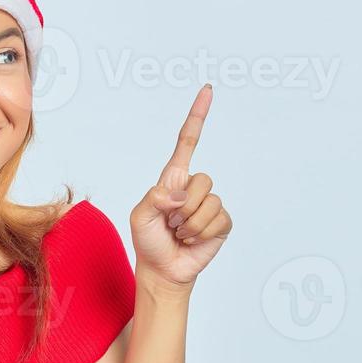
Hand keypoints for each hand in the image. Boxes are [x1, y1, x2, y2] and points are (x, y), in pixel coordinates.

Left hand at [129, 83, 232, 293]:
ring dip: (191, 224)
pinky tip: (192, 240)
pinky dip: (202, 234)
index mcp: (173, 179)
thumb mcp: (140, 217)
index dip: (197, 116)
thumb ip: (154, 199)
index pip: (187, 142)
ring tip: (180, 233)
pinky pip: (218, 220)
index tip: (207, 91)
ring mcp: (209, 205)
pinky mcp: (221, 223)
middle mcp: (193, 188)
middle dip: (184, 207)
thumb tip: (178, 195)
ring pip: (210, 202)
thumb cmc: (149, 241)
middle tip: (171, 223)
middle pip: (203, 180)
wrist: (163, 270)